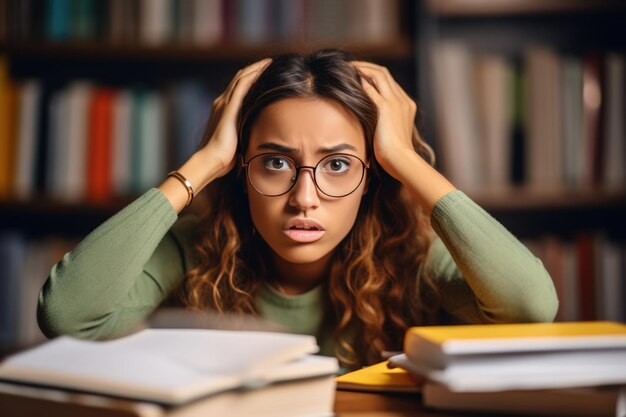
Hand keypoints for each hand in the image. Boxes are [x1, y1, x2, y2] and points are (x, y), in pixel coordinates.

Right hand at [198, 58, 271, 179]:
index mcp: (223, 110)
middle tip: (269, 63)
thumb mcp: (237, 141)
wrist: (211, 160)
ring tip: (269, 62)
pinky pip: (242, 85)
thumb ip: (244, 134)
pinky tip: (264, 70)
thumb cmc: (223, 158)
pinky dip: (253, 75)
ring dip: (255, 68)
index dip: (250, 79)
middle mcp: (222, 103)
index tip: (264, 74)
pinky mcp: (229, 107)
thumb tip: (257, 138)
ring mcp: (224, 103)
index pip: (237, 88)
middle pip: (239, 78)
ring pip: (241, 78)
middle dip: (254, 69)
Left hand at [352, 61, 417, 180]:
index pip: (389, 82)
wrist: (401, 160)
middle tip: (350, 66)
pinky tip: (350, 78)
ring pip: (379, 75)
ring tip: (348, 68)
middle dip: (366, 67)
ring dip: (362, 68)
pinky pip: (372, 88)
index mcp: (406, 105)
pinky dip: (361, 80)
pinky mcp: (386, 108)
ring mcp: (396, 102)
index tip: (359, 74)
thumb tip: (368, 121)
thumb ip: (383, 122)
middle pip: (384, 73)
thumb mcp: (389, 133)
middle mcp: (403, 100)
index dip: (373, 74)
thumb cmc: (393, 153)